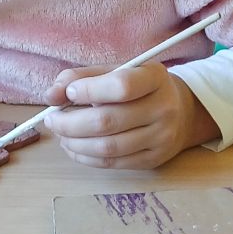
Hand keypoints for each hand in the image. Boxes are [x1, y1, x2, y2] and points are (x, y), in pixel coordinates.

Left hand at [44, 61, 218, 168]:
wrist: (181, 112)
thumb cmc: (140, 88)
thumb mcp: (116, 71)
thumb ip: (81, 77)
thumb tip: (51, 95)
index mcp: (155, 77)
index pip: (121, 86)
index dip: (88, 90)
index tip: (67, 93)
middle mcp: (163, 108)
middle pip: (107, 121)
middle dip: (69, 123)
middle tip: (51, 120)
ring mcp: (161, 137)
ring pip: (107, 147)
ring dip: (74, 143)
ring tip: (61, 135)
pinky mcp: (153, 160)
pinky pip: (112, 163)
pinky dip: (85, 157)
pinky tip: (74, 147)